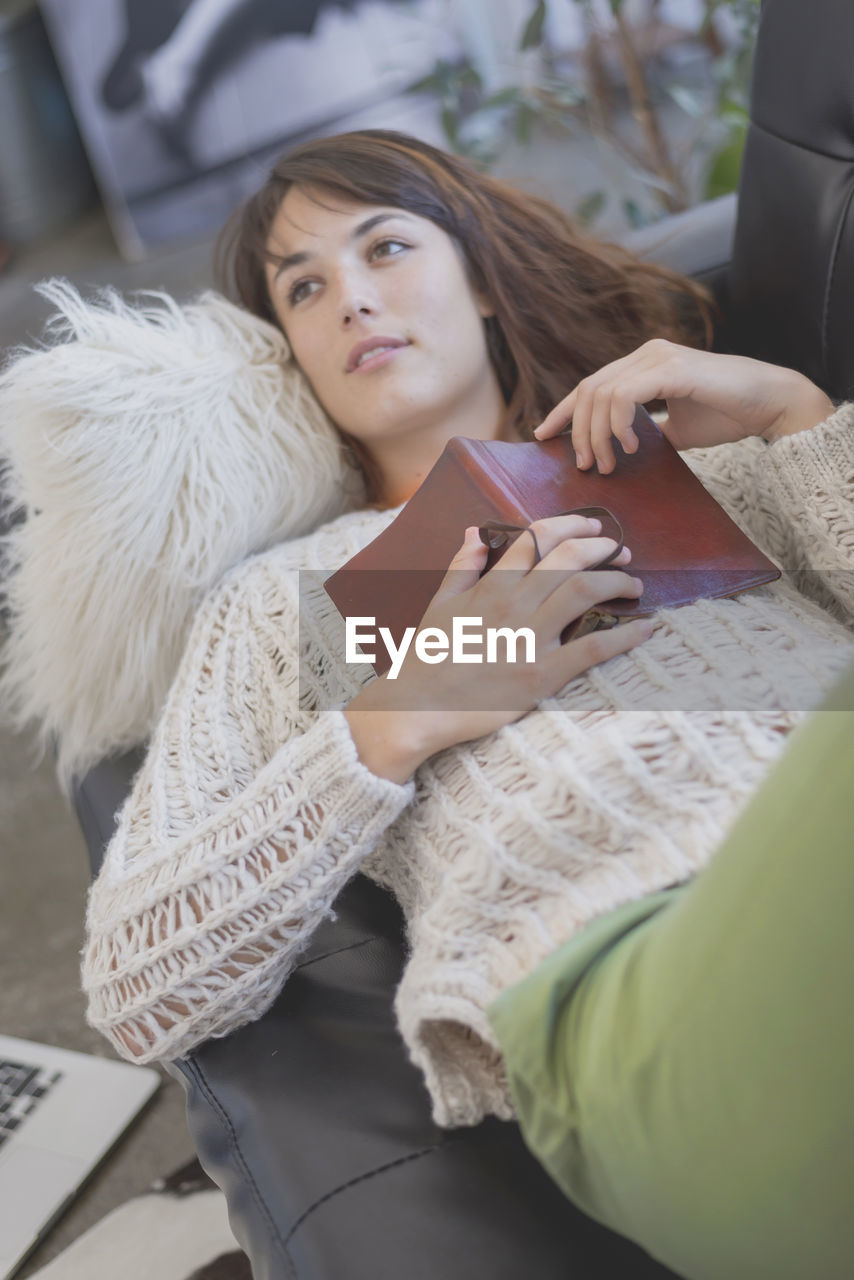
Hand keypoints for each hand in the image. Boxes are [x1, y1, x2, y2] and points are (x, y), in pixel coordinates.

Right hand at [344, 513, 652, 781]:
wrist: (415, 709)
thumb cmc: (426, 660)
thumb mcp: (439, 605)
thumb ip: (461, 566)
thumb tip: (476, 532)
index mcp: (490, 587)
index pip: (536, 538)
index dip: (571, 526)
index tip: (592, 527)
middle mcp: (512, 606)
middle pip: (569, 559)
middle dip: (602, 548)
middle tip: (620, 552)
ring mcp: (528, 640)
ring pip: (584, 592)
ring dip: (618, 582)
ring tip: (634, 586)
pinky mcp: (541, 676)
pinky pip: (591, 649)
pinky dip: (624, 637)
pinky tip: (645, 630)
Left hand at [533, 339, 834, 473]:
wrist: (768, 403)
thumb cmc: (726, 414)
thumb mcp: (675, 429)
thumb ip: (646, 434)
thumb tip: (619, 455)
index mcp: (642, 364)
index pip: (589, 385)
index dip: (562, 411)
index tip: (542, 436)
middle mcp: (645, 354)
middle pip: (588, 390)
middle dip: (577, 431)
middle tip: (585, 465)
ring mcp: (656, 357)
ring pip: (601, 394)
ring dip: (597, 435)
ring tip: (608, 463)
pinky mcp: (670, 368)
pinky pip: (624, 396)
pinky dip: (618, 424)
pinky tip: (628, 446)